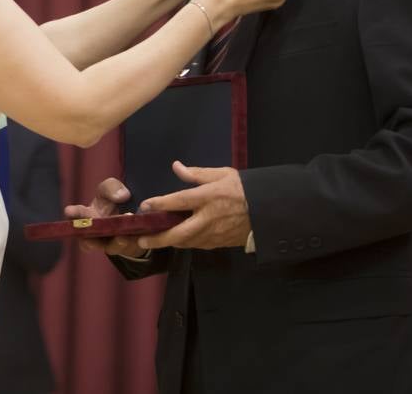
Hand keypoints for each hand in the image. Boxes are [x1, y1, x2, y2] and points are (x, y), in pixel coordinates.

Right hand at [63, 177, 147, 257]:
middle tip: (91, 239)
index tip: (69, 211)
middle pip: (88, 239)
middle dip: (88, 239)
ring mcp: (108, 244)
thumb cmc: (113, 202)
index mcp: (87, 215)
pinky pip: (126, 249)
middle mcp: (94, 233)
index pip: (77, 215)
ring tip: (122, 236)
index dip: (73, 213)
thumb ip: (112, 188)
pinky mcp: (125, 249)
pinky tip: (134, 237)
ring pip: (109, 247)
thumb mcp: (111, 189)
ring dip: (115, 241)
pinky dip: (130, 243)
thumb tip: (122, 196)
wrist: (132, 217)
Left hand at [136, 162, 250, 250]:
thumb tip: (177, 167)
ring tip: (152, 241)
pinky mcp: (220, 243)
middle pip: (179, 232)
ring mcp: (215, 234)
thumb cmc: (244, 188)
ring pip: (187, 242)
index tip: (145, 206)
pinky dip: (184, 243)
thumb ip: (197, 173)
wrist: (269, 210)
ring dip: (169, 243)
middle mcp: (209, 218)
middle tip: (141, 240)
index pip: (180, 201)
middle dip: (159, 238)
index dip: (161, 203)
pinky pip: (198, 245)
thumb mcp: (222, 174)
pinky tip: (175, 240)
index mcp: (209, 197)